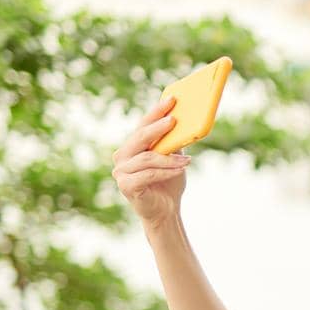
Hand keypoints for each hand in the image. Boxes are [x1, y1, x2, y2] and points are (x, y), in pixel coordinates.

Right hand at [111, 93, 189, 227]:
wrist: (166, 211)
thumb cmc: (169, 183)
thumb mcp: (173, 158)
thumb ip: (173, 141)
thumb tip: (185, 120)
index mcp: (132, 146)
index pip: (142, 124)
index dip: (156, 111)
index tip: (171, 99)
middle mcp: (122, 156)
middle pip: (140, 137)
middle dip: (158, 128)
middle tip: (174, 120)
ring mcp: (121, 172)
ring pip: (146, 158)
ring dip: (169, 158)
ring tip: (187, 161)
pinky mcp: (126, 186)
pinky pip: (148, 174)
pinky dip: (166, 171)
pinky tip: (181, 169)